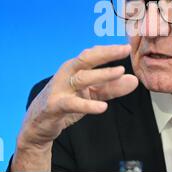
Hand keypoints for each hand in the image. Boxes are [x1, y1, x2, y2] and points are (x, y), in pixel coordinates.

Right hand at [12, 44, 137, 170]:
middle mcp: (67, 74)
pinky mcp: (55, 106)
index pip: (93, 54)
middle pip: (86, 59)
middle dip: (106, 53)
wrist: (37, 125)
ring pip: (81, 78)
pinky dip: (88, 105)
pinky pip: (72, 104)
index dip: (110, 49)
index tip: (127, 46)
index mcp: (75, 68)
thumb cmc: (66, 102)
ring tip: (120, 72)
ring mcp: (60, 89)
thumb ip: (112, 88)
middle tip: (125, 50)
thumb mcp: (91, 94)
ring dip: (101, 74)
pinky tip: (103, 107)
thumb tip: (134, 80)